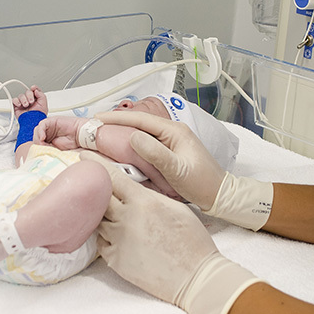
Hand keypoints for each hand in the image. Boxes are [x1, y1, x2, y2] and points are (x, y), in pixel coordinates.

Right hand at [12, 85, 46, 114]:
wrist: (32, 123)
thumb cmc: (38, 116)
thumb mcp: (43, 104)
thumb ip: (41, 95)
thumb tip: (35, 90)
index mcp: (36, 99)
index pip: (34, 90)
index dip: (34, 88)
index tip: (33, 88)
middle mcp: (29, 100)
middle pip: (27, 92)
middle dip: (29, 95)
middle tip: (31, 101)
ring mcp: (23, 103)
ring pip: (21, 95)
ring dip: (23, 99)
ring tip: (26, 105)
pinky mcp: (17, 106)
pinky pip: (14, 100)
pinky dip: (16, 101)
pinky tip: (20, 105)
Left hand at [33, 116, 83, 149]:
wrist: (80, 135)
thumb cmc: (72, 142)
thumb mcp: (57, 149)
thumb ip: (47, 148)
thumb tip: (39, 149)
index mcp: (48, 139)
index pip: (37, 142)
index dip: (37, 147)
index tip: (39, 152)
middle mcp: (48, 132)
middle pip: (36, 136)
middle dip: (37, 143)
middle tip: (42, 147)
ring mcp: (49, 126)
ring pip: (37, 130)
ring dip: (38, 138)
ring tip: (43, 143)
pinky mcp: (51, 121)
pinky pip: (42, 125)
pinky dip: (41, 131)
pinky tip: (43, 137)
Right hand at [96, 110, 225, 207]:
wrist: (219, 195)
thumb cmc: (202, 183)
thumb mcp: (177, 170)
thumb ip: (156, 153)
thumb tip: (133, 137)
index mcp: (174, 131)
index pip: (141, 120)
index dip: (118, 118)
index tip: (98, 119)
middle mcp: (172, 132)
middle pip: (140, 123)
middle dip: (117, 122)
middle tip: (95, 126)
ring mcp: (171, 141)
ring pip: (142, 132)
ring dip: (123, 131)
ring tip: (103, 134)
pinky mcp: (169, 152)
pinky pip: (147, 142)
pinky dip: (131, 142)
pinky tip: (121, 147)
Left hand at [96, 164, 261, 313]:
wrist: (195, 276)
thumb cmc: (192, 241)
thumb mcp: (175, 208)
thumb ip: (151, 196)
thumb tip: (135, 190)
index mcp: (143, 201)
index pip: (112, 176)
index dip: (96, 165)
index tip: (85, 159)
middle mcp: (125, 218)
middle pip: (99, 197)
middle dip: (94, 190)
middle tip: (89, 185)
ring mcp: (118, 240)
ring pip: (98, 220)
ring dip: (101, 216)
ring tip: (111, 216)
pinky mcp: (115, 260)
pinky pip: (101, 243)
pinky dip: (106, 237)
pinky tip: (118, 237)